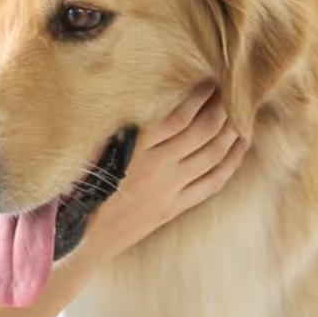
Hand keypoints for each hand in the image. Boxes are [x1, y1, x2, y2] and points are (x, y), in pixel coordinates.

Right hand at [75, 83, 248, 266]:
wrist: (77, 238)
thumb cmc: (76, 189)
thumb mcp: (91, 150)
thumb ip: (118, 127)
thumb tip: (142, 100)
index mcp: (136, 149)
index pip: (180, 116)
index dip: (199, 96)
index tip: (209, 78)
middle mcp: (157, 168)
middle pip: (203, 131)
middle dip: (221, 107)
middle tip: (232, 89)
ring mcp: (169, 190)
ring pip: (213, 155)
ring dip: (231, 130)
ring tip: (241, 111)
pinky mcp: (174, 208)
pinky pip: (212, 183)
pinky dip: (230, 162)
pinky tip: (240, 146)